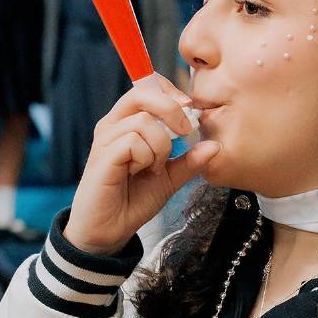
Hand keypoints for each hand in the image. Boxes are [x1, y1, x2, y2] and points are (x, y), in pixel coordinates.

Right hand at [63, 72, 218, 255]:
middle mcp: (114, 124)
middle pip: (143, 93)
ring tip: (154, 167)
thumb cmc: (133, 200)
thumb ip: (190, 161)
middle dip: (171, 110)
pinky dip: (146, 157)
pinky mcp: (102, 155)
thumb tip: (215, 145)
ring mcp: (106, 139)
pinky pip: (133, 141)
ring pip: (144, 121)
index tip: (189, 110)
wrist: (110, 230)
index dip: (171, 93)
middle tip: (183, 133)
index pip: (148, 86)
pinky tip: (139, 172)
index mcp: (127, 122)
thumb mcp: (170, 178)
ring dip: (160, 146)